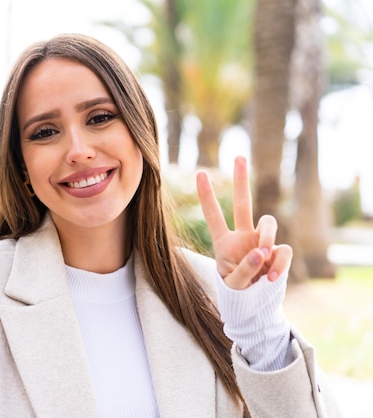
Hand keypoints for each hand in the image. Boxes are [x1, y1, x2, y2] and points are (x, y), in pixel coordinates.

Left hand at [196, 156, 292, 289]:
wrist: (255, 308)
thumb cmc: (237, 295)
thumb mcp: (233, 285)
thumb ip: (244, 270)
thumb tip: (260, 251)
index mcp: (224, 242)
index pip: (214, 215)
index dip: (207, 195)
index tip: (201, 173)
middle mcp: (243, 237)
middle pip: (243, 203)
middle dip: (241, 181)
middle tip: (239, 157)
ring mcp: (262, 243)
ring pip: (269, 223)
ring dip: (267, 238)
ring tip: (262, 260)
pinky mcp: (279, 253)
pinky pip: (282, 250)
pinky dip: (279, 263)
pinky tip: (271, 277)